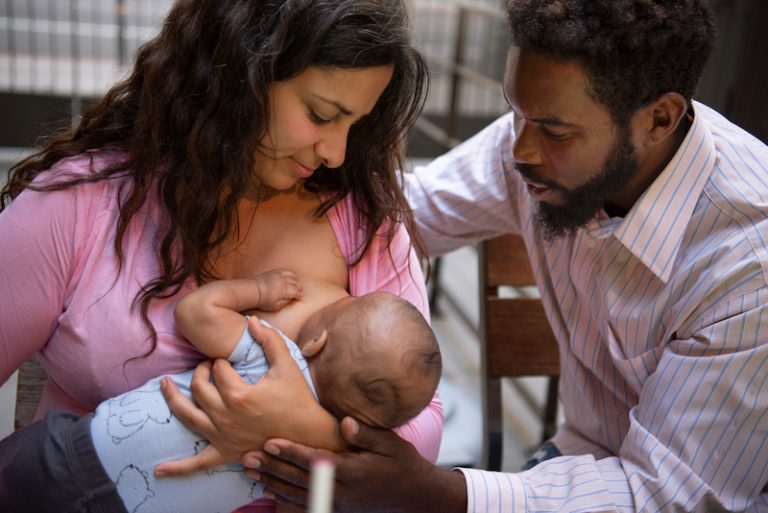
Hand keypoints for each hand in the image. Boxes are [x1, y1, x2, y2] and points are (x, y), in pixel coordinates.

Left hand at [159, 319, 337, 474]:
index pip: (219, 369)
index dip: (221, 359)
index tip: (227, 359)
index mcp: (239, 395)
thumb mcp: (287, 366)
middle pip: (199, 387)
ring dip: (173, 399)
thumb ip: (270, 340)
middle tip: (208, 366)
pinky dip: (178, 468)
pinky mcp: (225, 453)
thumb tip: (251, 320)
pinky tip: (159, 470)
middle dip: (201, 371)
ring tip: (165, 384)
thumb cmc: (298, 399)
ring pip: (187, 415)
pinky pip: (198, 463)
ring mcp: (223, 436)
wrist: (309, 434)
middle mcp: (226, 416)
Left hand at [243, 417, 466, 512]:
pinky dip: (285, 499)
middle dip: (272, 468)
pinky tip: (271, 490)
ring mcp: (338, 503)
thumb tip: (345, 423)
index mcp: (352, 471)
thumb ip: (367, 433)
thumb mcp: (390, 443)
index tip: (270, 442)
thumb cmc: (402, 463)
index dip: (290, 451)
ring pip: (298, 494)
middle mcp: (341, 491)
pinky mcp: (337, 510)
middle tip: (248, 457)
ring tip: (252, 472)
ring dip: (272, 483)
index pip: (314, 460)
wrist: (414, 495)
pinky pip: (306, 505)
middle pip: (299, 479)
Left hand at [255, 269, 302, 310]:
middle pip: (296, 282)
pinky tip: (290, 279)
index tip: (299, 298)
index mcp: (284, 289)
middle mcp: (283, 280)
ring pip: (293, 275)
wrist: (253, 291)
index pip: (296, 291)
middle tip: (299, 292)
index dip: (299, 295)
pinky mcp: (275, 271)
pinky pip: (286, 271)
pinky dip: (291, 275)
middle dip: (300, 288)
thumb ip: (286, 302)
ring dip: (296, 280)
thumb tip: (292, 298)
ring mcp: (279, 274)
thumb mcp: (276, 306)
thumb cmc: (263, 300)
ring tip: (296, 285)